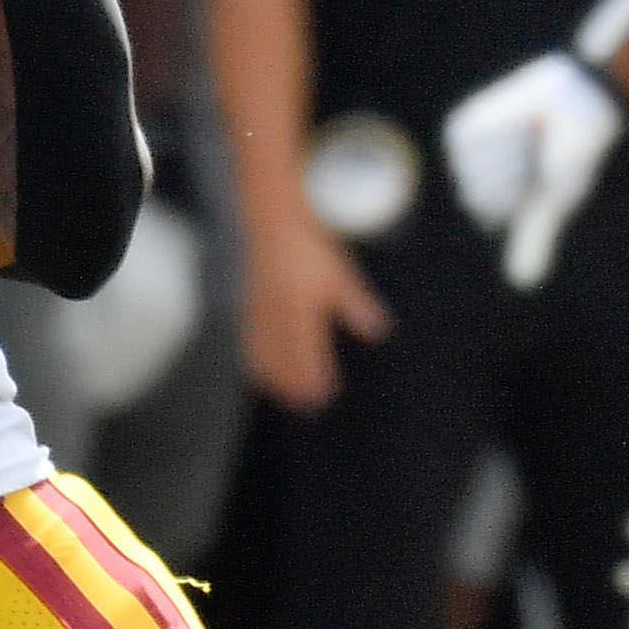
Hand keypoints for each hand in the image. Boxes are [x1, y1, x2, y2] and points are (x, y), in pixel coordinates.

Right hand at [243, 223, 391, 410]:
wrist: (273, 221)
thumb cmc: (311, 246)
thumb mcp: (340, 275)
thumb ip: (357, 306)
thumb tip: (379, 332)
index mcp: (301, 305)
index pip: (307, 351)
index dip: (315, 376)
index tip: (325, 396)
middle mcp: (277, 312)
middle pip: (283, 359)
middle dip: (294, 385)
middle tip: (307, 407)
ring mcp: (259, 311)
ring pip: (264, 354)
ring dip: (276, 379)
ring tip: (288, 398)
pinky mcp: (248, 308)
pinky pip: (250, 343)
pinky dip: (258, 363)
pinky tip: (264, 375)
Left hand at [443, 50, 628, 289]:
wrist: (581, 104)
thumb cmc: (573, 156)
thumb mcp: (556, 198)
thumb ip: (534, 235)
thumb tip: (522, 282)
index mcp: (499, 209)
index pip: (490, 210)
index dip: (521, 190)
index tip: (544, 175)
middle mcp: (479, 184)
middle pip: (478, 190)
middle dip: (514, 170)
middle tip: (538, 150)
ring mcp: (468, 156)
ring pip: (474, 164)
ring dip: (509, 145)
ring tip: (530, 132)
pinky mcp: (465, 127)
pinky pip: (469, 136)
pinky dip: (499, 127)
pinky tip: (518, 118)